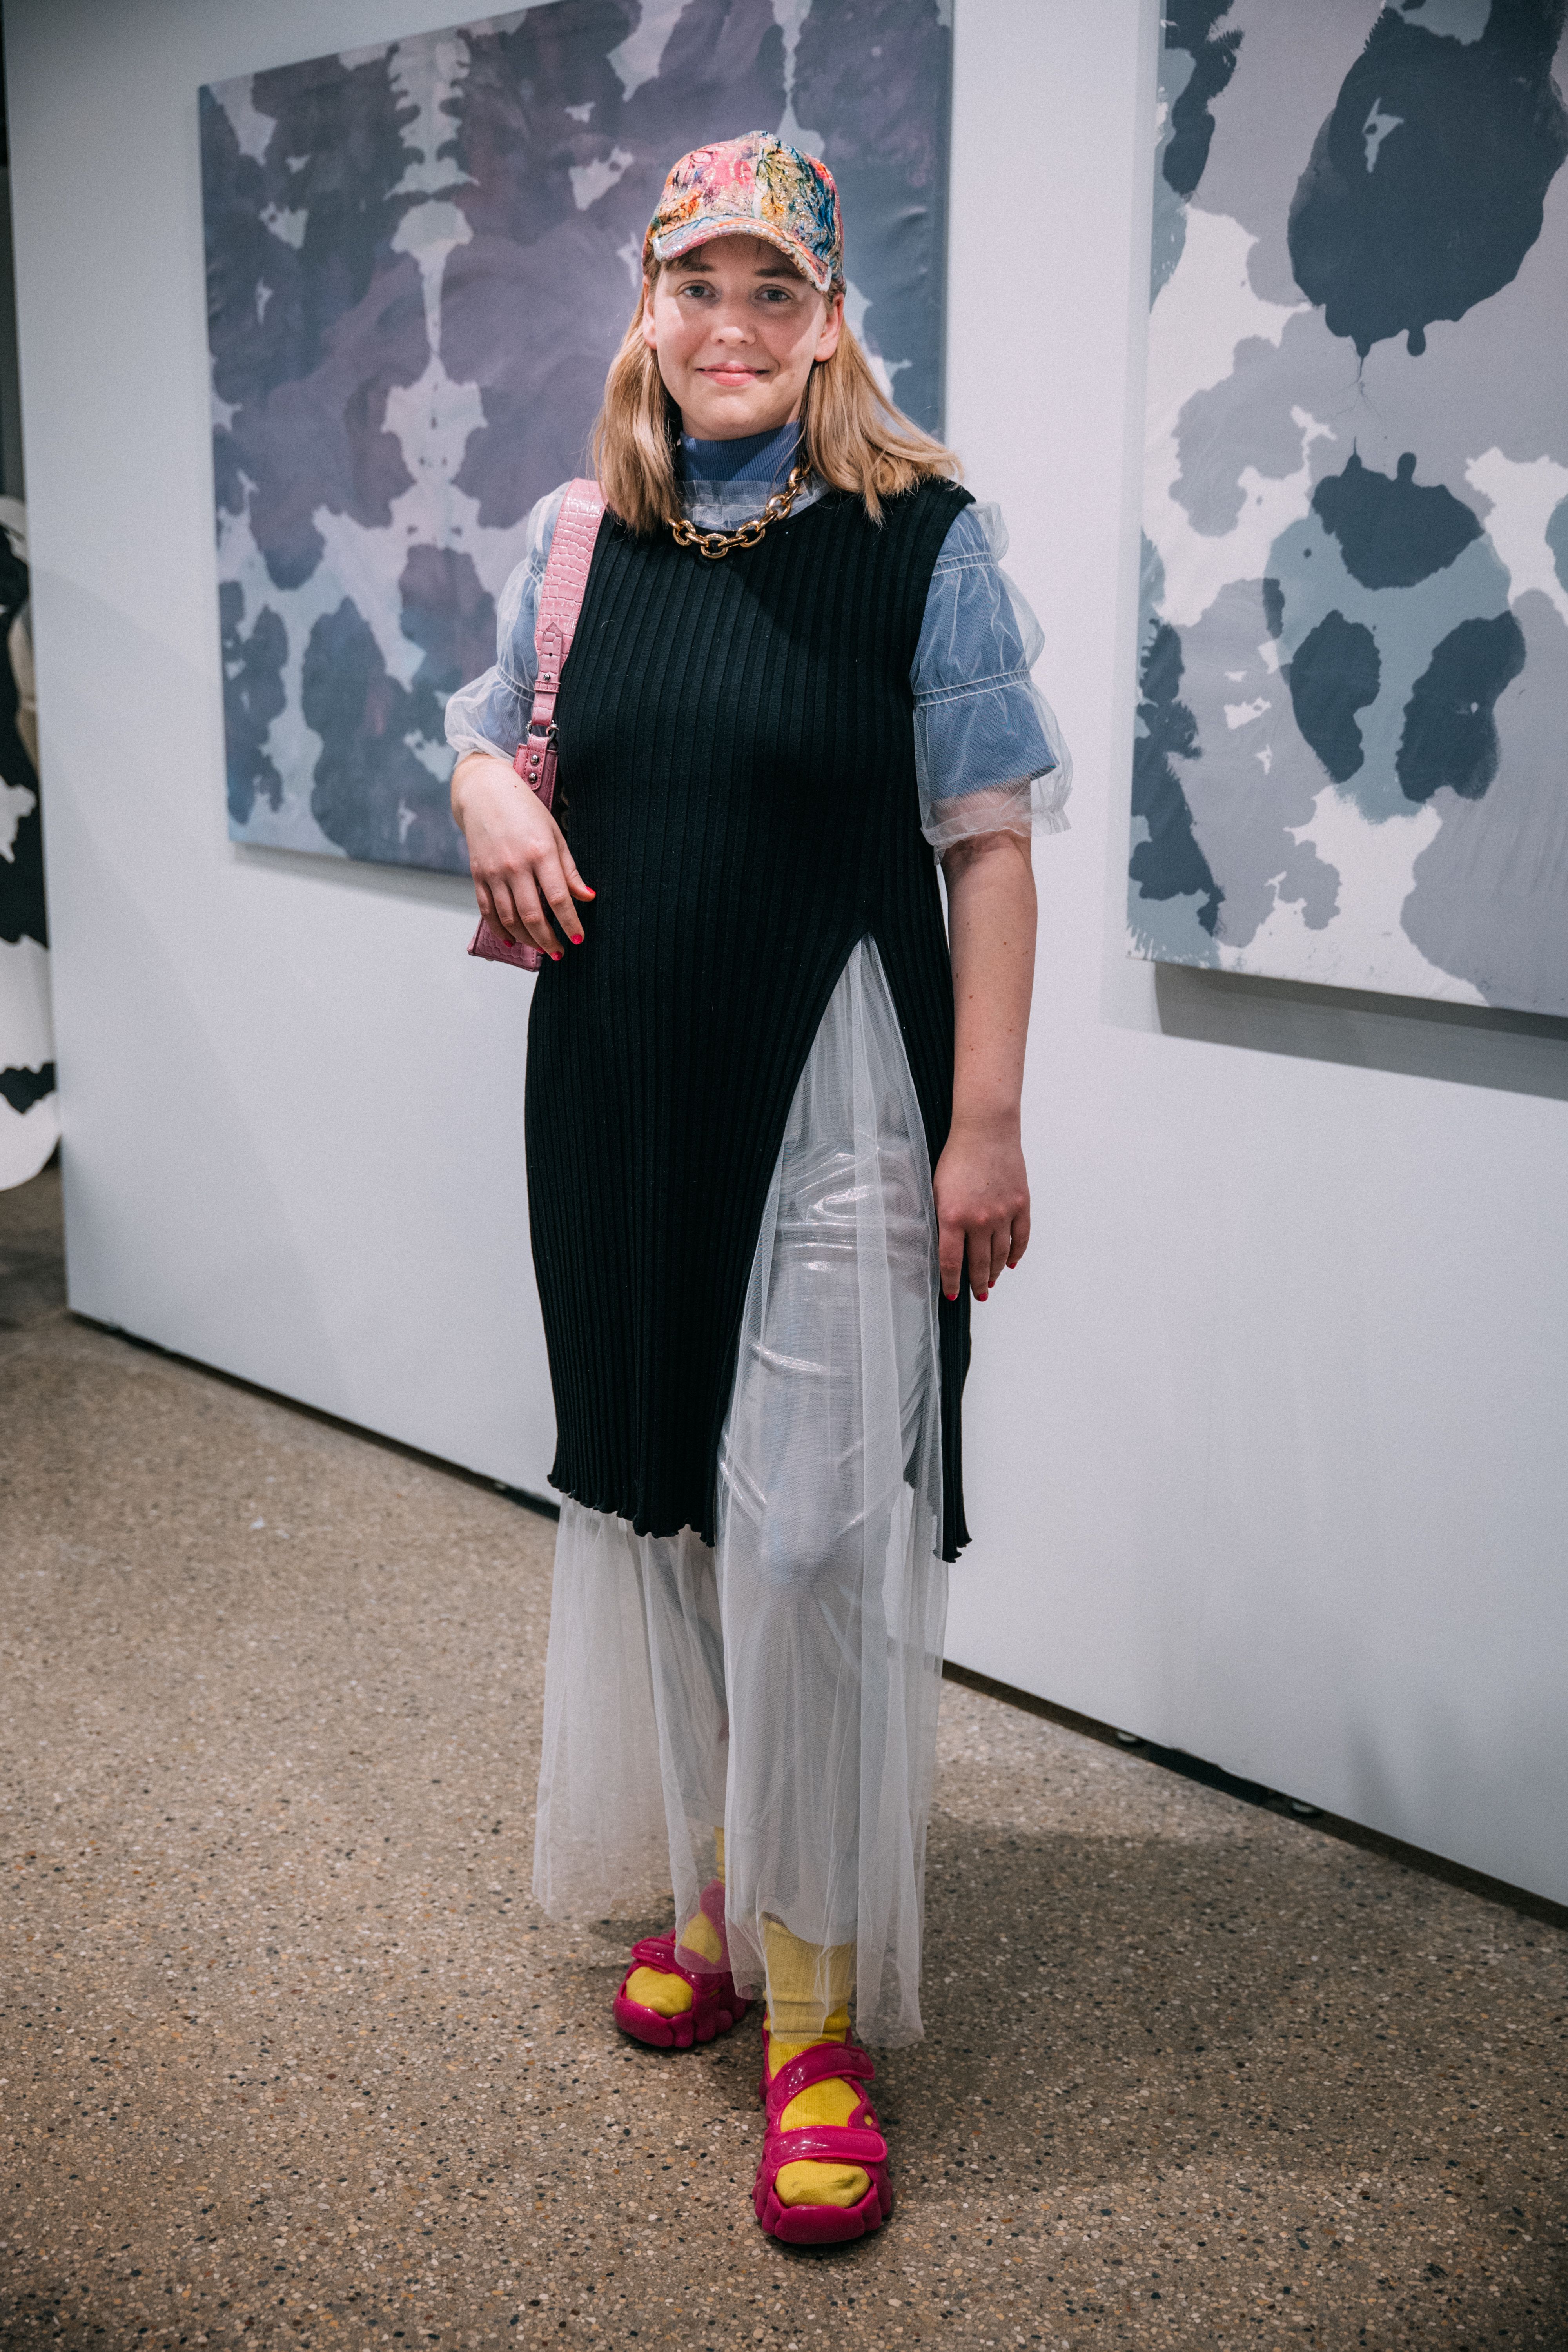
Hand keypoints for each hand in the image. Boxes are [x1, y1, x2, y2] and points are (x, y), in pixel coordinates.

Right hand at [451, 750, 593, 956]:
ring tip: (540, 948)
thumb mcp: (554, 835)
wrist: (485, 793)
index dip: (569, 923)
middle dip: (547, 939)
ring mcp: (494, 872)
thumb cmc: (526, 812)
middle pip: (532, 915)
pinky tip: (512, 940)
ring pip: (509, 918)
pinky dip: (500, 929)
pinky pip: (487, 911)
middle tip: (559, 952)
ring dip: (526, 939)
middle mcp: (515, 865)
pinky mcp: (478, 875)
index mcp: (540, 853)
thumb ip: (569, 869)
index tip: (578, 939)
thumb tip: (588, 897)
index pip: (558, 898)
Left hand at [933, 1114, 1029, 1302]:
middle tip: (977, 1293)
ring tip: (991, 1282)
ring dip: (995, 1272)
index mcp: (953, 1217)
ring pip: (1000, 1254)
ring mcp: (1004, 1214)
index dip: (952, 1283)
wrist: (986, 1132)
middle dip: (977, 1283)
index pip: (952, 1262)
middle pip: (979, 1263)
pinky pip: (1021, 1237)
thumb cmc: (957, 1157)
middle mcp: (980, 1220)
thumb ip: (941, 1219)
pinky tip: (1011, 1262)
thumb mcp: (937, 1190)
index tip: (953, 1294)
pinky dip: (1016, 1253)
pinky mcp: (1021, 1205)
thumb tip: (944, 1245)